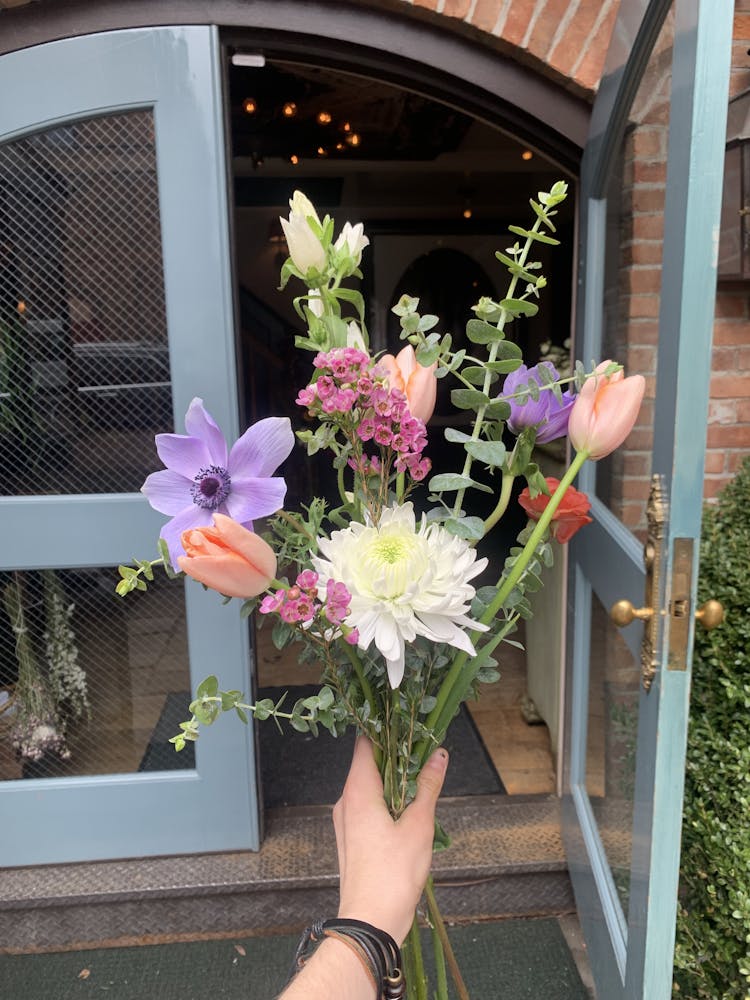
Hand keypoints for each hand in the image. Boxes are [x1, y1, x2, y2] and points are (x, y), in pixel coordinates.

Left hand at [332, 735, 448, 945]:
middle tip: (424, 758)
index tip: (410, 728)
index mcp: (357, 791)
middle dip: (396, 759)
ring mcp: (345, 822)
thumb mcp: (419, 825)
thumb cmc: (392, 875)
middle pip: (368, 764)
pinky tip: (408, 815)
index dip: (386, 732)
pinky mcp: (351, 839)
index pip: (365, 744)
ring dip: (393, 784)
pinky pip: (367, 808)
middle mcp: (345, 802)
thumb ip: (428, 786)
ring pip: (368, 788)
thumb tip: (438, 755)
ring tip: (421, 787)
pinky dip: (387, 804)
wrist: (370, 923)